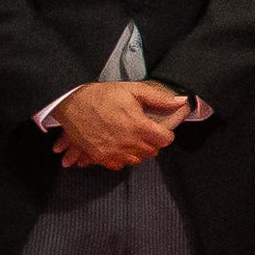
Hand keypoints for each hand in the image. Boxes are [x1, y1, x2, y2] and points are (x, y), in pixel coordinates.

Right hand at [51, 81, 186, 169]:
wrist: (72, 104)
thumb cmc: (103, 95)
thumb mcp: (132, 90)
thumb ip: (159, 98)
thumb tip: (182, 102)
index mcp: (138, 126)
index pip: (164, 140)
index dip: (166, 134)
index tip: (161, 130)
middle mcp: (128, 143)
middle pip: (152, 151)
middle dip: (152, 142)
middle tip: (146, 132)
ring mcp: (113, 152)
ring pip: (137, 159)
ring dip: (138, 151)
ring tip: (132, 138)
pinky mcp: (100, 157)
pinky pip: (119, 165)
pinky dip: (122, 158)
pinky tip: (120, 146)